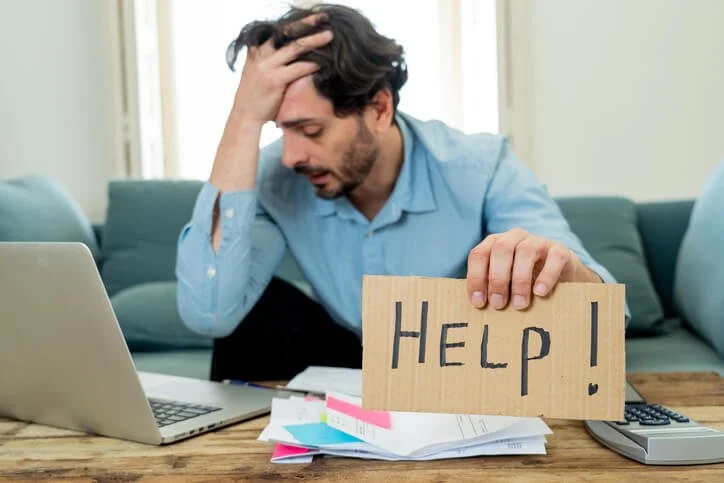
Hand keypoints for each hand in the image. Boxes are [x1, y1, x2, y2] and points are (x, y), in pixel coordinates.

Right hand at [232, 14, 332, 123]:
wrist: (245, 115)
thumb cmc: (256, 96)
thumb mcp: (257, 71)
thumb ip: (270, 60)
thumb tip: (291, 53)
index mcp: (257, 50)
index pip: (278, 31)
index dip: (296, 23)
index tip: (312, 18)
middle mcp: (261, 54)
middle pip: (288, 33)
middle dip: (307, 24)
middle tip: (323, 18)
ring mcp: (267, 66)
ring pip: (295, 48)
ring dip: (314, 40)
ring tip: (329, 35)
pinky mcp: (274, 80)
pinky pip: (298, 68)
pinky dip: (312, 63)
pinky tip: (323, 62)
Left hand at [466, 228, 601, 309]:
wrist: (561, 275)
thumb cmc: (525, 281)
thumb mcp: (504, 282)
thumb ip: (490, 288)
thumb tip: (478, 306)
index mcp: (495, 243)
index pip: (479, 254)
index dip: (476, 277)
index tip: (478, 302)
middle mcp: (515, 237)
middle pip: (500, 249)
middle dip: (497, 279)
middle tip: (498, 304)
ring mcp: (538, 241)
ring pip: (525, 251)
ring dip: (520, 279)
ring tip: (520, 304)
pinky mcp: (560, 250)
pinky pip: (554, 258)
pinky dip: (546, 276)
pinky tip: (540, 293)